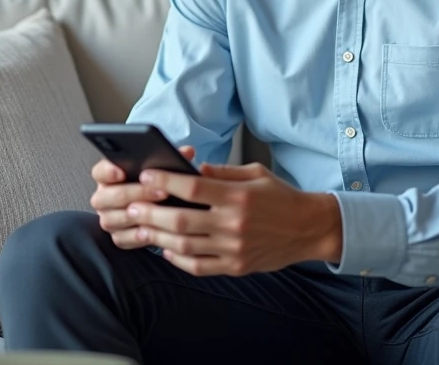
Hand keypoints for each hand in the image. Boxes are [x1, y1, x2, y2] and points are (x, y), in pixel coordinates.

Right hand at [90, 145, 195, 246]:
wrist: (163, 210)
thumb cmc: (158, 185)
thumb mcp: (164, 169)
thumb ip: (171, 158)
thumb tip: (187, 152)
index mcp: (109, 177)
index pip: (99, 172)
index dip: (108, 171)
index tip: (121, 171)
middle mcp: (104, 198)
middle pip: (106, 197)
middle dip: (134, 193)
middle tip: (159, 190)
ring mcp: (109, 218)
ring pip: (112, 219)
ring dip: (139, 214)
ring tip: (163, 210)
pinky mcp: (118, 237)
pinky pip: (122, 238)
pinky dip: (138, 236)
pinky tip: (155, 230)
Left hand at [112, 161, 342, 276]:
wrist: (309, 228)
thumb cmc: (281, 198)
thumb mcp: (255, 174)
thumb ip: (222, 173)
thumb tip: (191, 171)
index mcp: (238, 196)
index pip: (192, 188)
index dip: (165, 182)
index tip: (147, 176)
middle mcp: (234, 224)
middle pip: (181, 220)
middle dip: (150, 213)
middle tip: (130, 206)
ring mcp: (233, 248)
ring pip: (184, 246)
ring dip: (157, 238)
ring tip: (140, 228)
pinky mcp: (235, 266)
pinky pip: (198, 266)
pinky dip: (177, 259)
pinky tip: (166, 251)